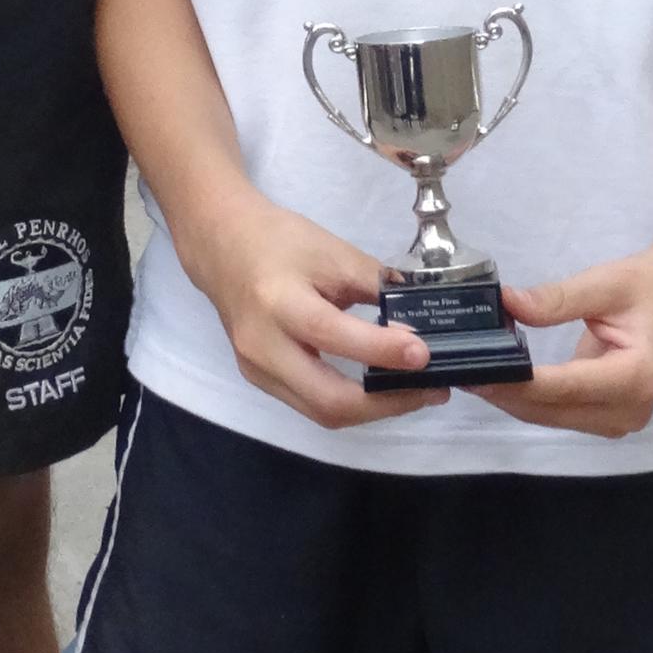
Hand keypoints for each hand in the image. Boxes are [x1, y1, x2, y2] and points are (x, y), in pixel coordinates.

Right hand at [176, 193, 445, 428]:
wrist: (221, 246)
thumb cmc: (278, 241)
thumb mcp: (331, 251)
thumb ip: (375, 285)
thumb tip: (421, 318)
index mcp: (277, 302)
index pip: (333, 335)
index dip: (382, 350)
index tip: (424, 352)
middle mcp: (262, 346)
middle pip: (329, 400)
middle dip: (387, 403)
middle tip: (432, 389)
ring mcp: (257, 370)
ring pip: (323, 412)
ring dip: (374, 410)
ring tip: (415, 392)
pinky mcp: (261, 380)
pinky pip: (312, 404)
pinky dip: (351, 403)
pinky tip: (379, 389)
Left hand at [476, 246, 652, 438]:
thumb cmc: (649, 286)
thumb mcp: (604, 284)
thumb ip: (556, 299)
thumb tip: (506, 303)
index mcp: (637, 377)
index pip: (564, 387)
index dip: (517, 382)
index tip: (476, 369)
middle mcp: (631, 409)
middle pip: (552, 410)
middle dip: (505, 392)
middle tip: (460, 368)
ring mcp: (620, 419)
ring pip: (550, 417)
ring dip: (512, 398)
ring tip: (472, 371)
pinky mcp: (608, 416)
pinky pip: (558, 413)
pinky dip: (528, 399)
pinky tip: (500, 378)